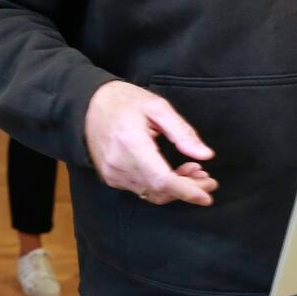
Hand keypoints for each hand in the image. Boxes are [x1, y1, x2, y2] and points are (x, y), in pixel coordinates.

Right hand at [84, 80, 216, 205]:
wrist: (88, 106)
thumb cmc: (124, 101)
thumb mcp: (157, 107)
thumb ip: (182, 132)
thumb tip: (205, 155)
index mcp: (131, 143)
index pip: (162, 179)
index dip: (187, 191)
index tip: (208, 194)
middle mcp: (119, 164)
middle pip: (160, 190)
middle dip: (188, 189)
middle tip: (208, 180)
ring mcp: (113, 174)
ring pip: (152, 193)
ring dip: (176, 188)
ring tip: (195, 172)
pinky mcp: (111, 178)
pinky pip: (141, 189)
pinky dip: (161, 186)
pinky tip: (175, 173)